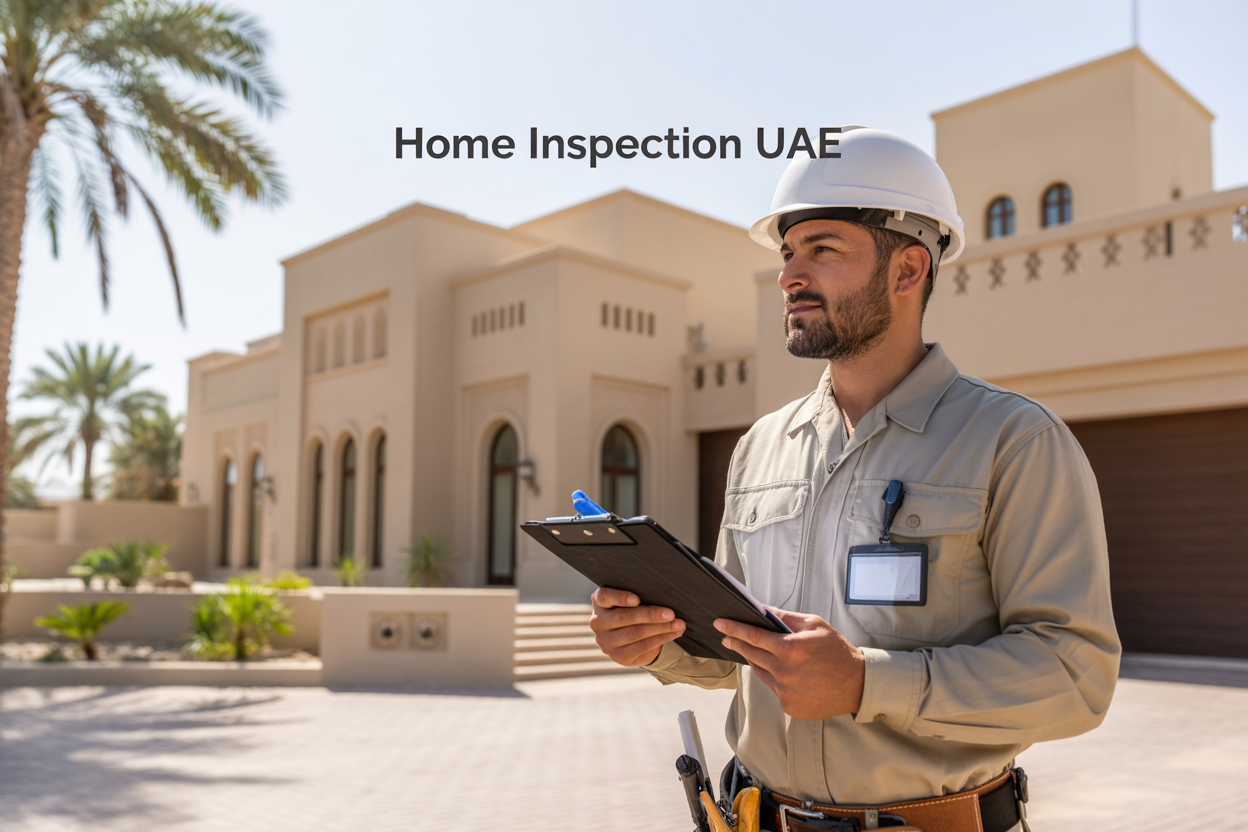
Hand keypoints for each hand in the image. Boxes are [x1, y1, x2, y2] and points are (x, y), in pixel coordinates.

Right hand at [589, 587, 685, 666]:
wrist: (634, 638)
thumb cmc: (635, 611)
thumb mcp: (633, 601)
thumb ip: (640, 597)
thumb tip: (664, 595)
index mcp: (599, 603)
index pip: (604, 597)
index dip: (620, 597)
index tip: (637, 599)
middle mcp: (598, 622)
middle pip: (623, 617)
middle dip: (650, 615)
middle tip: (670, 613)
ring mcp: (606, 641)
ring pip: (635, 633)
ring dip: (660, 628)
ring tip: (678, 624)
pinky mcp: (618, 656)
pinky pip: (641, 646)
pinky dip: (661, 639)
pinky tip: (674, 633)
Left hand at [714, 608, 864, 719]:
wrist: (857, 684)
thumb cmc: (837, 651)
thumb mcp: (814, 625)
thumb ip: (786, 618)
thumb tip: (763, 610)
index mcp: (790, 649)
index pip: (752, 636)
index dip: (733, 628)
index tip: (720, 623)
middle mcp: (784, 672)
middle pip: (750, 654)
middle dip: (736, 643)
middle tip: (726, 636)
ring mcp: (785, 691)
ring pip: (759, 672)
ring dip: (754, 660)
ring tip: (753, 650)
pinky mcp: (788, 706)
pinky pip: (772, 687)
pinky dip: (772, 677)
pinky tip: (780, 670)